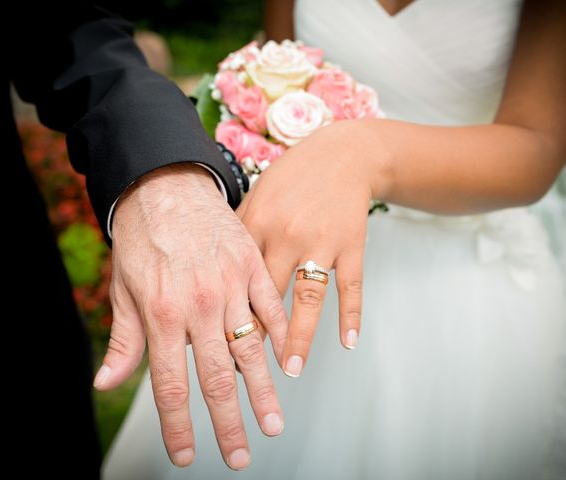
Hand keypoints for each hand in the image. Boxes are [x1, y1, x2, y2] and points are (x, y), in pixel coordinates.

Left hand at [94, 164, 287, 469]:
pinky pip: (271, 309)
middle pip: (215, 378)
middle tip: (240, 456)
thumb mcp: (123, 290)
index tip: (186, 454)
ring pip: (250, 351)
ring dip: (262, 393)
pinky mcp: (251, 266)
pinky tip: (288, 364)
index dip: (178, 425)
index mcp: (161, 316)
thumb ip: (123, 340)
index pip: (170, 385)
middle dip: (227, 424)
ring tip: (273, 423)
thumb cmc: (142, 239)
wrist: (165, 185)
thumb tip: (107, 382)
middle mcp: (198, 306)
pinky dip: (281, 338)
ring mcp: (229, 286)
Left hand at [237, 120, 384, 376]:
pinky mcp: (351, 245)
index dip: (224, 315)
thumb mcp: (256, 197)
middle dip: (253, 335)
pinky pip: (350, 286)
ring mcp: (321, 241)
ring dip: (299, 336)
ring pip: (308, 297)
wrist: (342, 154)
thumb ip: (237, 235)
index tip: (213, 347)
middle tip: (242, 373)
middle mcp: (286, 234)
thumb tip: (215, 277)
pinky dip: (351, 315)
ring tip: (290, 370)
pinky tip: (348, 343)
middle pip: (267, 295)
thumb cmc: (291, 178)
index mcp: (256, 224)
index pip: (236, 280)